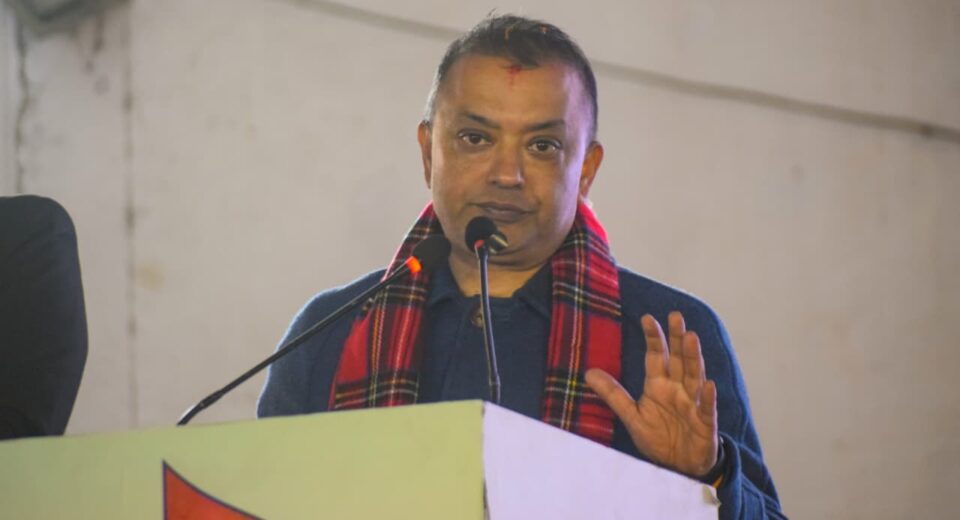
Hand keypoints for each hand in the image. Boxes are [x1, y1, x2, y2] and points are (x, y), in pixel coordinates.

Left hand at [585, 311, 718, 477]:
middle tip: (675, 315)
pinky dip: (708, 398)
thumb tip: (588, 372)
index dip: (653, 338)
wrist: (679, 467)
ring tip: (691, 338)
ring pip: (695, 376)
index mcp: (659, 385)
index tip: (647, 318)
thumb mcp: (631, 416)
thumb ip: (613, 394)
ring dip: (694, 358)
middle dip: (677, 338)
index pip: (656, 356)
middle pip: (679, 359)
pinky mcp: (705, 423)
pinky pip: (707, 409)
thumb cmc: (658, 437)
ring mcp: (693, 404)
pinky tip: (708, 385)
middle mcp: (678, 389)